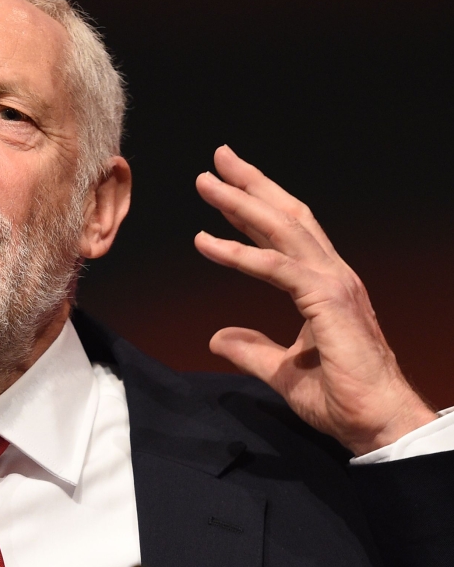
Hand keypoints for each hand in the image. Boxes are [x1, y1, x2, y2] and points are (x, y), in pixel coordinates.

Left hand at [194, 145, 435, 455]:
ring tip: (206, 182)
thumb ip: (252, 350)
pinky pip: (276, 268)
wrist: (379, 425)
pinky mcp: (327, 301)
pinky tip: (206, 243)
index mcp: (324, 286)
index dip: (254, 207)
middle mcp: (332, 275)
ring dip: (241, 202)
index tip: (224, 187)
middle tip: (218, 159)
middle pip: (287, 215)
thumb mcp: (282, 371)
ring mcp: (333, 284)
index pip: (286, 233)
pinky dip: (239, 253)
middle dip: (251, 184)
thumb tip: (217, 338)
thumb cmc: (342, 399)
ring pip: (282, 229)